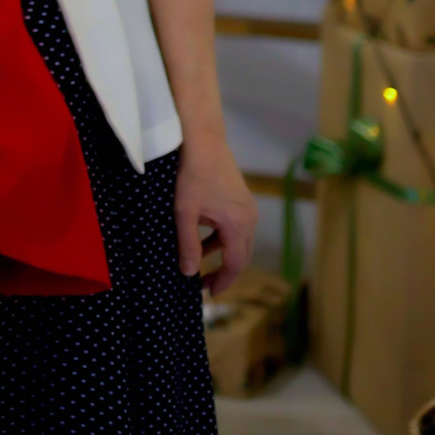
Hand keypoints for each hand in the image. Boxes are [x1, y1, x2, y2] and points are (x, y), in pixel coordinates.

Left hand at [175, 135, 258, 297]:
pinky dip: (219, 237)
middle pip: (241, 255)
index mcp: (239, 225)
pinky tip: (201, 238)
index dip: (223, 281)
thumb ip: (188, 244)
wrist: (202, 139)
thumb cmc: (192, 174)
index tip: (210, 294)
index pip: (236, 264)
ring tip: (198, 265)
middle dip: (223, 272)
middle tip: (204, 285)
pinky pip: (233, 226)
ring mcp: (246, 207)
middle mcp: (249, 218)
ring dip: (219, 254)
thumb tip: (190, 273)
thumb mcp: (185, 212)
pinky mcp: (239, 198)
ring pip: (237, 240)